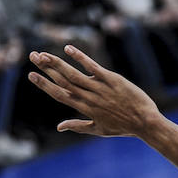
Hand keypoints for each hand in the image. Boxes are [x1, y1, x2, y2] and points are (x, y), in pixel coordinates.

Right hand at [27, 45, 159, 136]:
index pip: (60, 95)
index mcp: (86, 109)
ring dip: (57, 63)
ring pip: (74, 74)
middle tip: (32, 56)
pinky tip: (68, 48)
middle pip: (63, 81)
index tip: (31, 75)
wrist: (146, 123)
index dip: (45, 85)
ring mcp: (100, 88)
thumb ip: (78, 126)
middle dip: (46, 69)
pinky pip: (93, 67)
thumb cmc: (123, 127)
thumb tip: (59, 127)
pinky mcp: (111, 80)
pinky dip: (80, 57)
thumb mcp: (99, 129)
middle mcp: (90, 98)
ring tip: (42, 53)